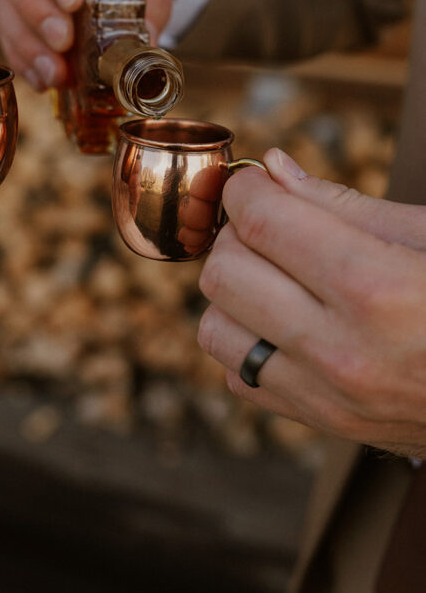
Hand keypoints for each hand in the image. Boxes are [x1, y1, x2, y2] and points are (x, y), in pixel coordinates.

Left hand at [197, 147, 425, 456]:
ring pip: (215, 329)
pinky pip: (237, 377)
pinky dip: (249, 344)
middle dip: (238, 236)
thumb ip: (343, 204)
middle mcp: (342, 349)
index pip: (260, 220)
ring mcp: (329, 396)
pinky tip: (289, 325)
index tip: (254, 185)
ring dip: (236, 294)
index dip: (245, 190)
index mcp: (376, 288)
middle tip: (273, 228)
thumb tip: (272, 168)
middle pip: (223, 273)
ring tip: (279, 278)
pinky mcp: (324, 424)